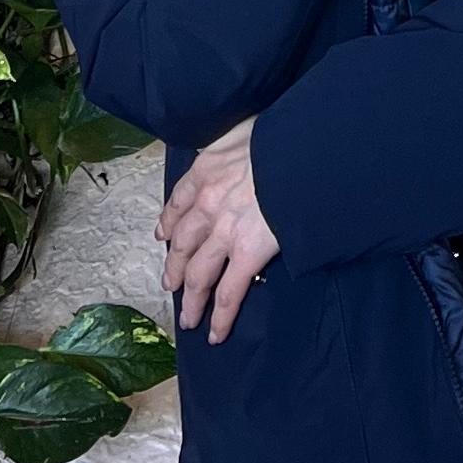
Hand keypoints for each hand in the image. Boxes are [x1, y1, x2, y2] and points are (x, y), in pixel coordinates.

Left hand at [157, 119, 280, 342]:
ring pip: (198, 274)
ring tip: (188, 318)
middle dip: (175, 267)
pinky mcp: (246, 255)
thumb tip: (241, 148)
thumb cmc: (280, 136)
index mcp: (206, 170)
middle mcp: (207, 204)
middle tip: (170, 284)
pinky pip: (229, 293)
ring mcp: (224, 232)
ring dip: (191, 300)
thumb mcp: (245, 128)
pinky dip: (220, 317)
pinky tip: (215, 334)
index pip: (179, 201)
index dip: (169, 221)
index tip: (163, 235)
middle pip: (183, 243)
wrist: (299, 153)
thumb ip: (234, 143)